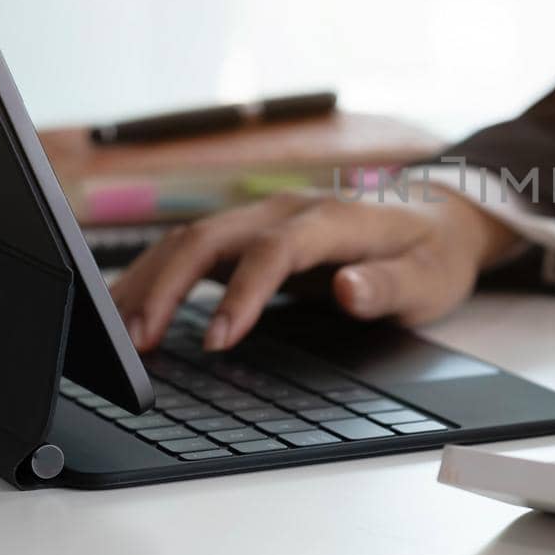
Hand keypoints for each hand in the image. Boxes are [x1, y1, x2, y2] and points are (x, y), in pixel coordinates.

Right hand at [108, 187, 518, 352]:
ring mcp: (264, 216)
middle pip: (211, 238)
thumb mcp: (429, 281)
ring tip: (115, 336)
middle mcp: (288, 209)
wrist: (438, 219)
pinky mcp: (250, 233)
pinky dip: (156, 277)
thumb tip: (348, 291)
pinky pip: (192, 249)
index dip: (242, 293)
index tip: (217, 342)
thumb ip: (388, 288)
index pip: (274, 250)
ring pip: (190, 240)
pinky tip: (130, 311)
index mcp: (333, 219)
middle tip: (134, 345)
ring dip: (149, 283)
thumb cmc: (432, 256)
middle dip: (167, 288)